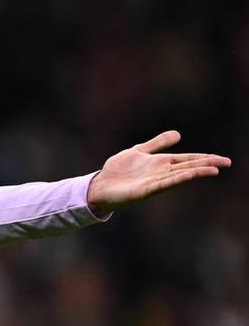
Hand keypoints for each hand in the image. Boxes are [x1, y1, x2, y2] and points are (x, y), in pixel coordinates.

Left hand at [87, 130, 230, 215]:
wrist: (99, 185)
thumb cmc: (117, 171)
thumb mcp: (138, 151)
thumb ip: (157, 144)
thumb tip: (178, 134)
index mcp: (161, 163)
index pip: (187, 159)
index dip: (204, 158)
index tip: (222, 159)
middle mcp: (161, 173)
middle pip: (189, 167)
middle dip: (207, 164)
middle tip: (227, 162)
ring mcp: (154, 182)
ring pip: (180, 175)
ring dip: (196, 172)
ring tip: (214, 169)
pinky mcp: (145, 191)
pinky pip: (164, 184)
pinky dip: (177, 179)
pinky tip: (188, 175)